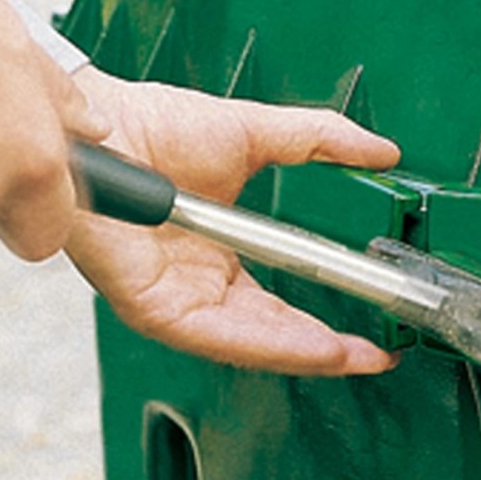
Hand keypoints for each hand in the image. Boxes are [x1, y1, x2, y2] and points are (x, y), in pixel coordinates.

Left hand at [66, 68, 401, 374]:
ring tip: (351, 356)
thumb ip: (320, 142)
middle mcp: (198, 285)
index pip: (279, 303)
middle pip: (269, 333)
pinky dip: (265, 343)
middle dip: (325, 349)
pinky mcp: (152, 306)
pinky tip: (306, 344)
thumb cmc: (152, 126)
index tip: (370, 325)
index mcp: (220, 253)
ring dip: (303, 352)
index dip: (326, 317)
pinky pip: (215, 336)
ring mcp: (174, 300)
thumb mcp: (256, 133)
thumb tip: (380, 150)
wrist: (100, 123)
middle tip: (377, 355)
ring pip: (247, 342)